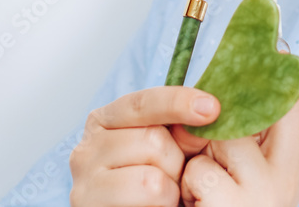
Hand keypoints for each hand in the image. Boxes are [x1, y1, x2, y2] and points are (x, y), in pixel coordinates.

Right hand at [69, 86, 219, 206]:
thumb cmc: (145, 184)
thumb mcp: (161, 148)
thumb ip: (176, 129)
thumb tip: (208, 110)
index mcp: (105, 121)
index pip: (143, 102)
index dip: (179, 102)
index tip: (212, 108)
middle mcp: (88, 147)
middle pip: (152, 138)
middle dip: (177, 160)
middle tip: (176, 176)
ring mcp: (85, 180)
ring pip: (152, 176)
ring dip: (171, 188)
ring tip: (166, 195)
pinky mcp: (89, 204)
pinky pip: (148, 196)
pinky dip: (163, 203)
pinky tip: (156, 206)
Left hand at [179, 65, 298, 206]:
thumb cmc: (214, 202)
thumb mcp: (245, 167)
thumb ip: (255, 131)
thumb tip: (248, 71)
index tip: (288, 59)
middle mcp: (291, 183)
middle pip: (283, 112)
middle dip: (247, 98)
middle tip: (222, 94)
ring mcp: (266, 196)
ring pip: (232, 136)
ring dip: (204, 146)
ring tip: (199, 170)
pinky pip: (201, 168)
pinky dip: (187, 177)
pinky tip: (191, 198)